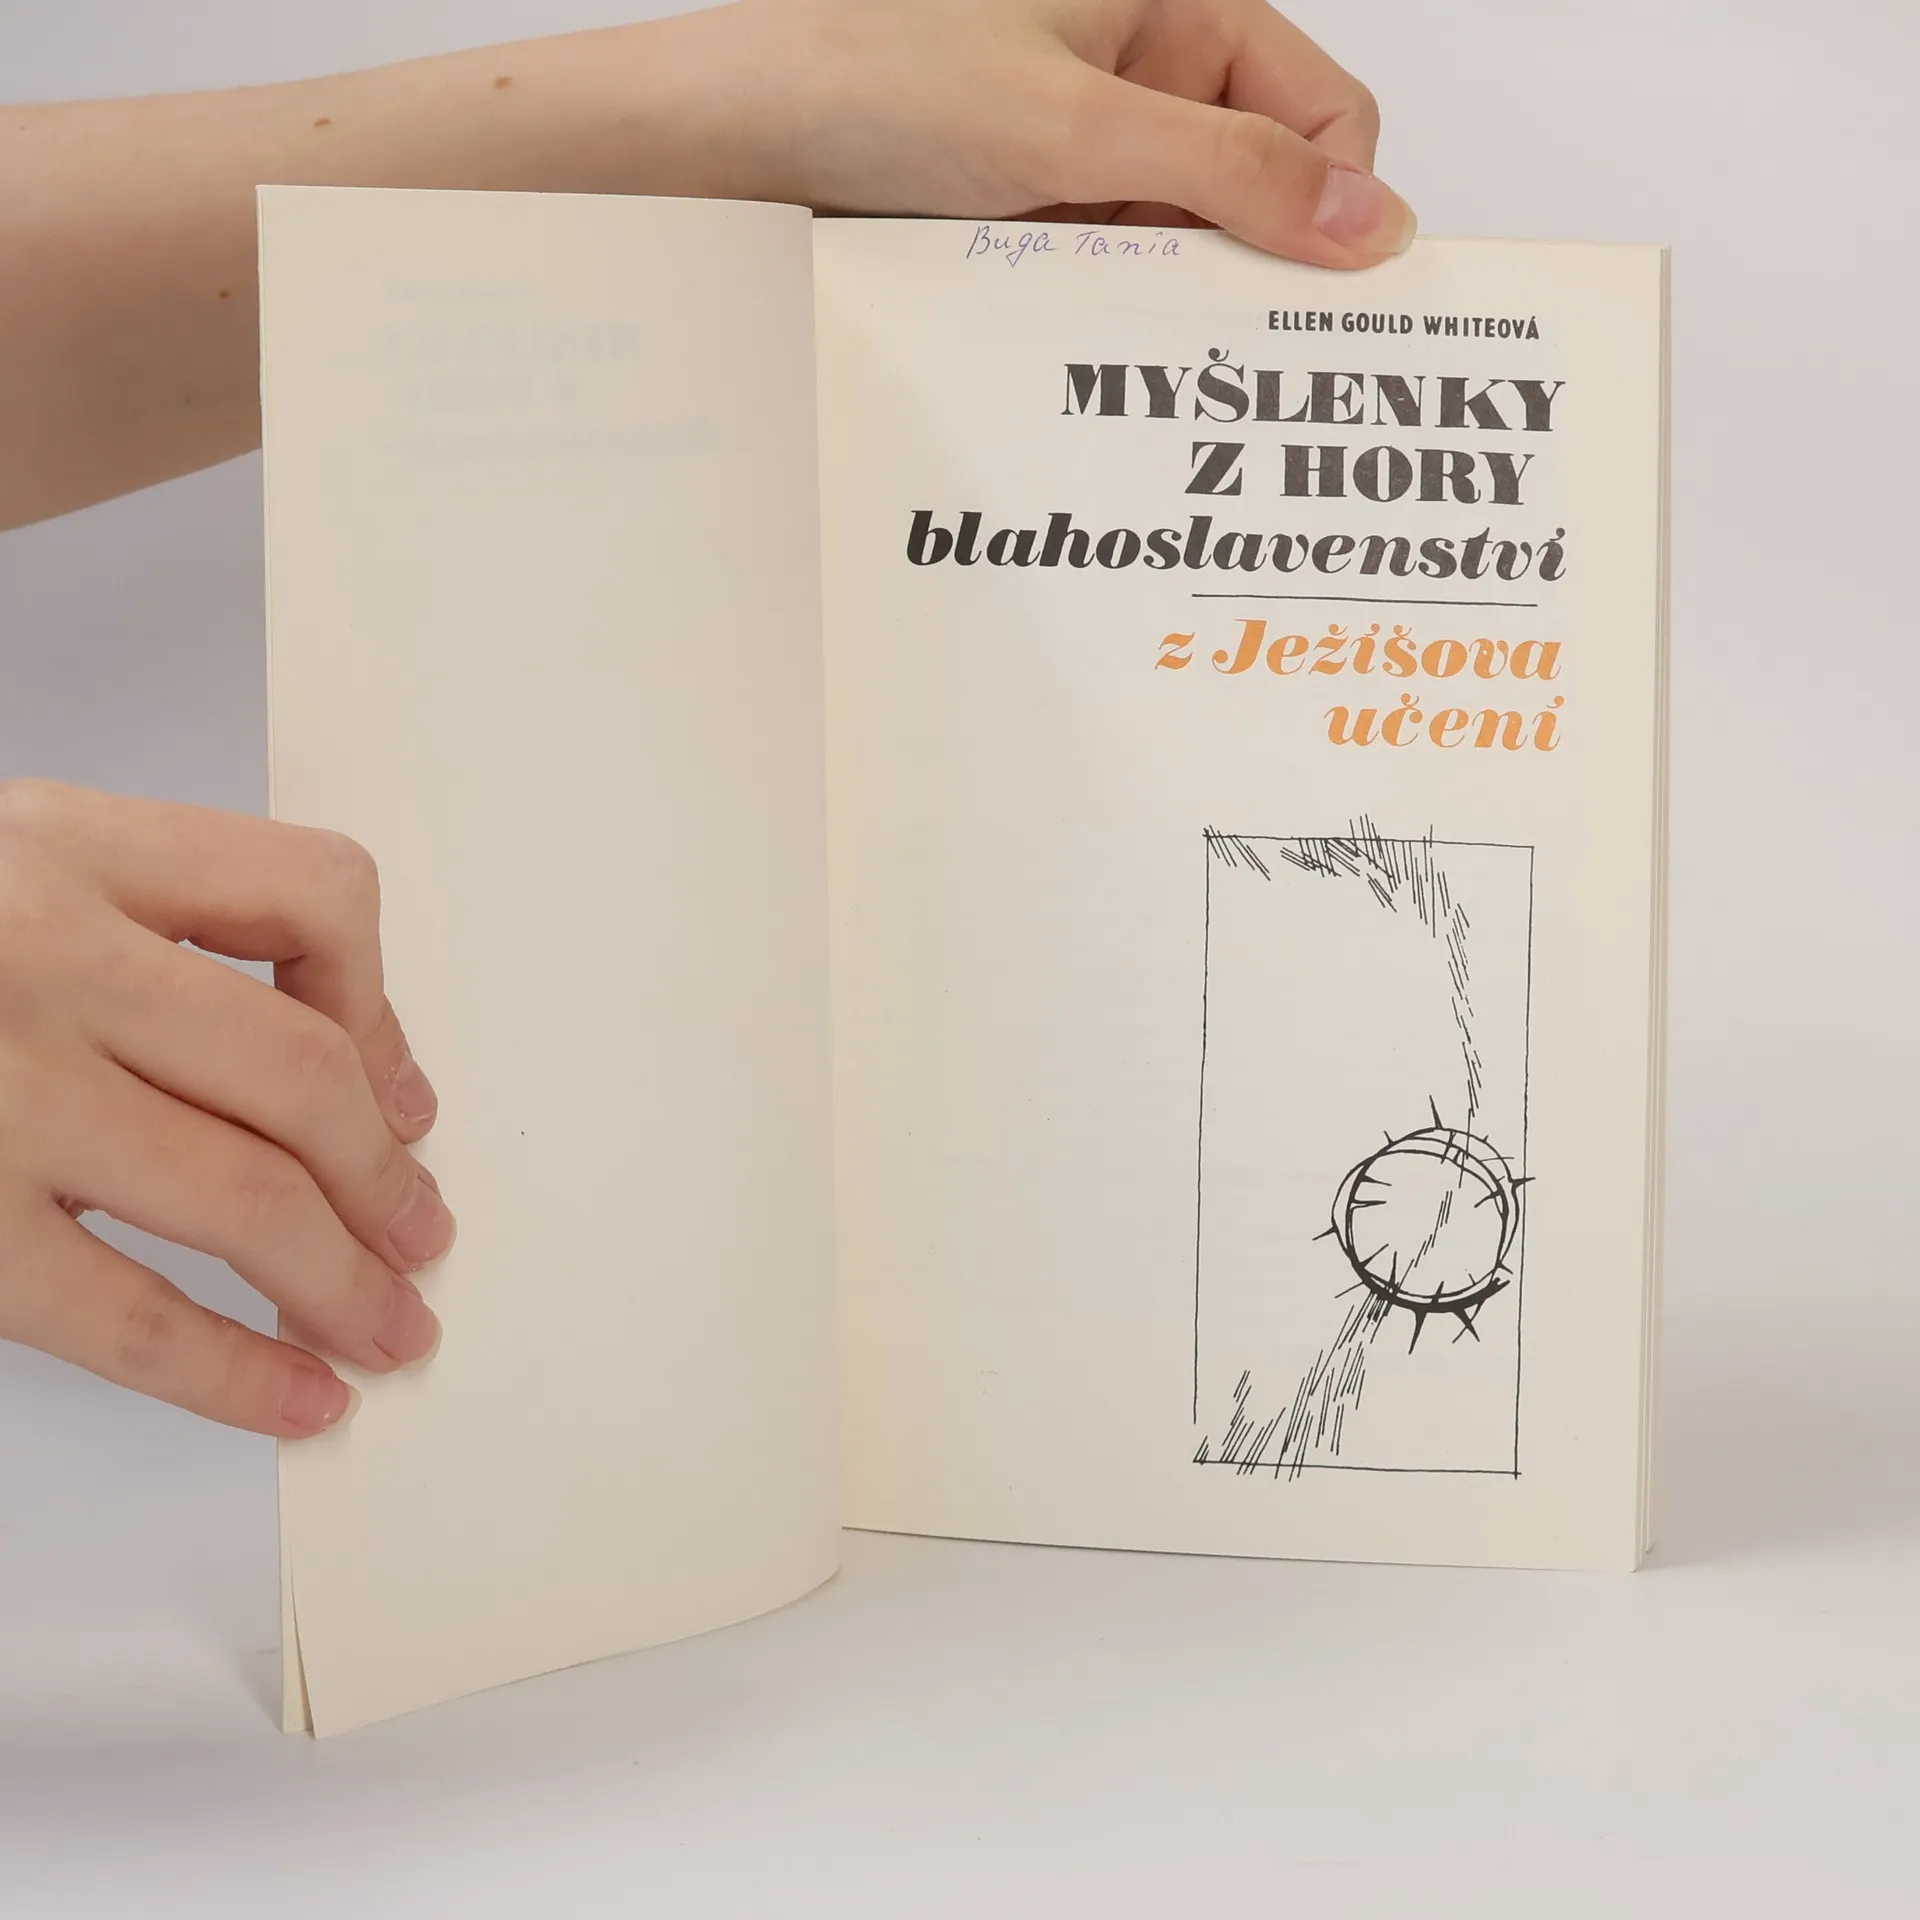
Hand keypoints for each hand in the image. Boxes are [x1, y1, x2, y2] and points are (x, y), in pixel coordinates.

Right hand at [0, 781, 452, 1435]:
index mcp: (69, 848)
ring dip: (342, 1278)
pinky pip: (119, 1312)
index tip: (400, 1095)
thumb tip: (362, 1069)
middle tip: (422, 1239)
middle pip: (299, 1072)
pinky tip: (291, 1400)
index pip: (312, 894)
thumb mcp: (6, 866)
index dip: (384, 1006)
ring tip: (388, 1331)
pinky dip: (228, 1371)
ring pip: (239, 1194)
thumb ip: (160, 927)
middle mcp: (41, 957)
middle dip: (385, 1177)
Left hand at [3, 0, 1406, 524]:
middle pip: (1249, 195)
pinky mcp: (995, 250)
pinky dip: (1101, 343)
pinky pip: (1089, 301)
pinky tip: (1097, 391)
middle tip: (1269, 381)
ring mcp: (1052, 179)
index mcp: (1148, 10)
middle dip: (1258, 279)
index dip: (1338, 197)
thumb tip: (1372, 226)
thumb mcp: (1066, 129)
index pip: (1311, 107)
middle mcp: (1109, 91)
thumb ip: (1230, 180)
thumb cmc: (848, 94)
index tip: (1343, 295)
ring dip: (1172, 322)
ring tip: (1165, 392)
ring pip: (1169, 262)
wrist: (687, 166)